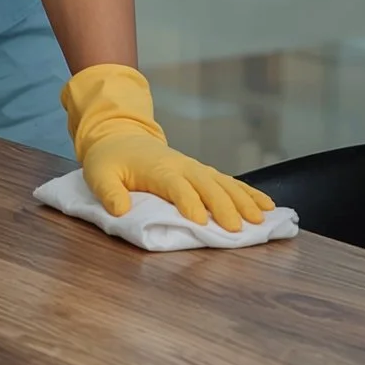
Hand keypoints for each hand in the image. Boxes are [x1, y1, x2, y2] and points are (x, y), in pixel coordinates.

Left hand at [63, 64, 274, 229]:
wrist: (120, 135)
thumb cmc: (110, 160)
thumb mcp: (98, 175)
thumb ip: (109, 193)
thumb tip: (120, 211)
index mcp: (157, 168)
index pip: (176, 186)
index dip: (188, 202)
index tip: (199, 221)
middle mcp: (181, 166)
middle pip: (207, 185)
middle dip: (223, 206)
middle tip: (237, 229)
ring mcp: (194, 168)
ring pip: (223, 183)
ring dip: (243, 200)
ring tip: (260, 219)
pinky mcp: (201, 172)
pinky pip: (228, 182)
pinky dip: (248, 193)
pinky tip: (266, 205)